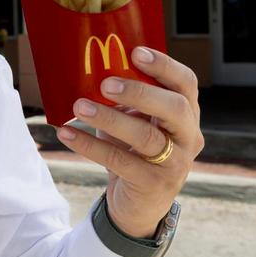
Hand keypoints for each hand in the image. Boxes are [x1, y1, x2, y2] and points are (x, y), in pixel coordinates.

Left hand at [56, 47, 204, 237]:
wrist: (138, 204)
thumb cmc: (134, 150)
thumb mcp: (134, 120)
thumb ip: (125, 98)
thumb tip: (92, 70)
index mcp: (186, 113)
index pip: (186, 83)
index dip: (164, 66)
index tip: (135, 52)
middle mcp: (189, 136)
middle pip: (175, 108)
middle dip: (140, 92)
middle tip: (106, 84)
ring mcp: (176, 163)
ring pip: (147, 136)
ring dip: (110, 118)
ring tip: (79, 106)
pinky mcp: (154, 184)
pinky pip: (121, 161)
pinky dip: (90, 146)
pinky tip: (66, 134)